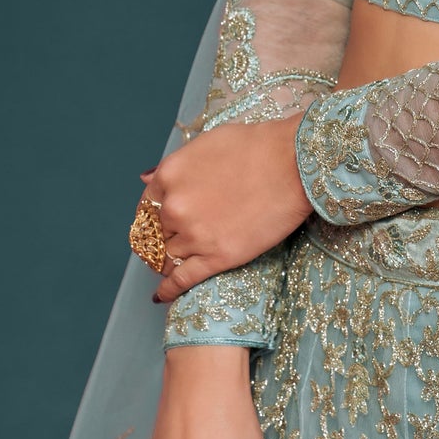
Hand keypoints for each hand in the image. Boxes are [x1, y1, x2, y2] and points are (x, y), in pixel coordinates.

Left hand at [144, 116, 312, 306]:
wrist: (293, 164)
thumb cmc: (256, 146)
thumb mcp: (207, 143)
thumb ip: (174, 166)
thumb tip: (145, 178)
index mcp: (169, 176)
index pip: (146, 207)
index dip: (154, 219)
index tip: (160, 226)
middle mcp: (175, 207)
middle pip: (156, 234)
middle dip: (163, 239)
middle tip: (171, 244)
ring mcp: (194, 235)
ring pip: (167, 258)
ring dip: (169, 263)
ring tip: (172, 267)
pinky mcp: (217, 257)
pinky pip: (183, 280)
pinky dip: (169, 290)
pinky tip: (163, 295)